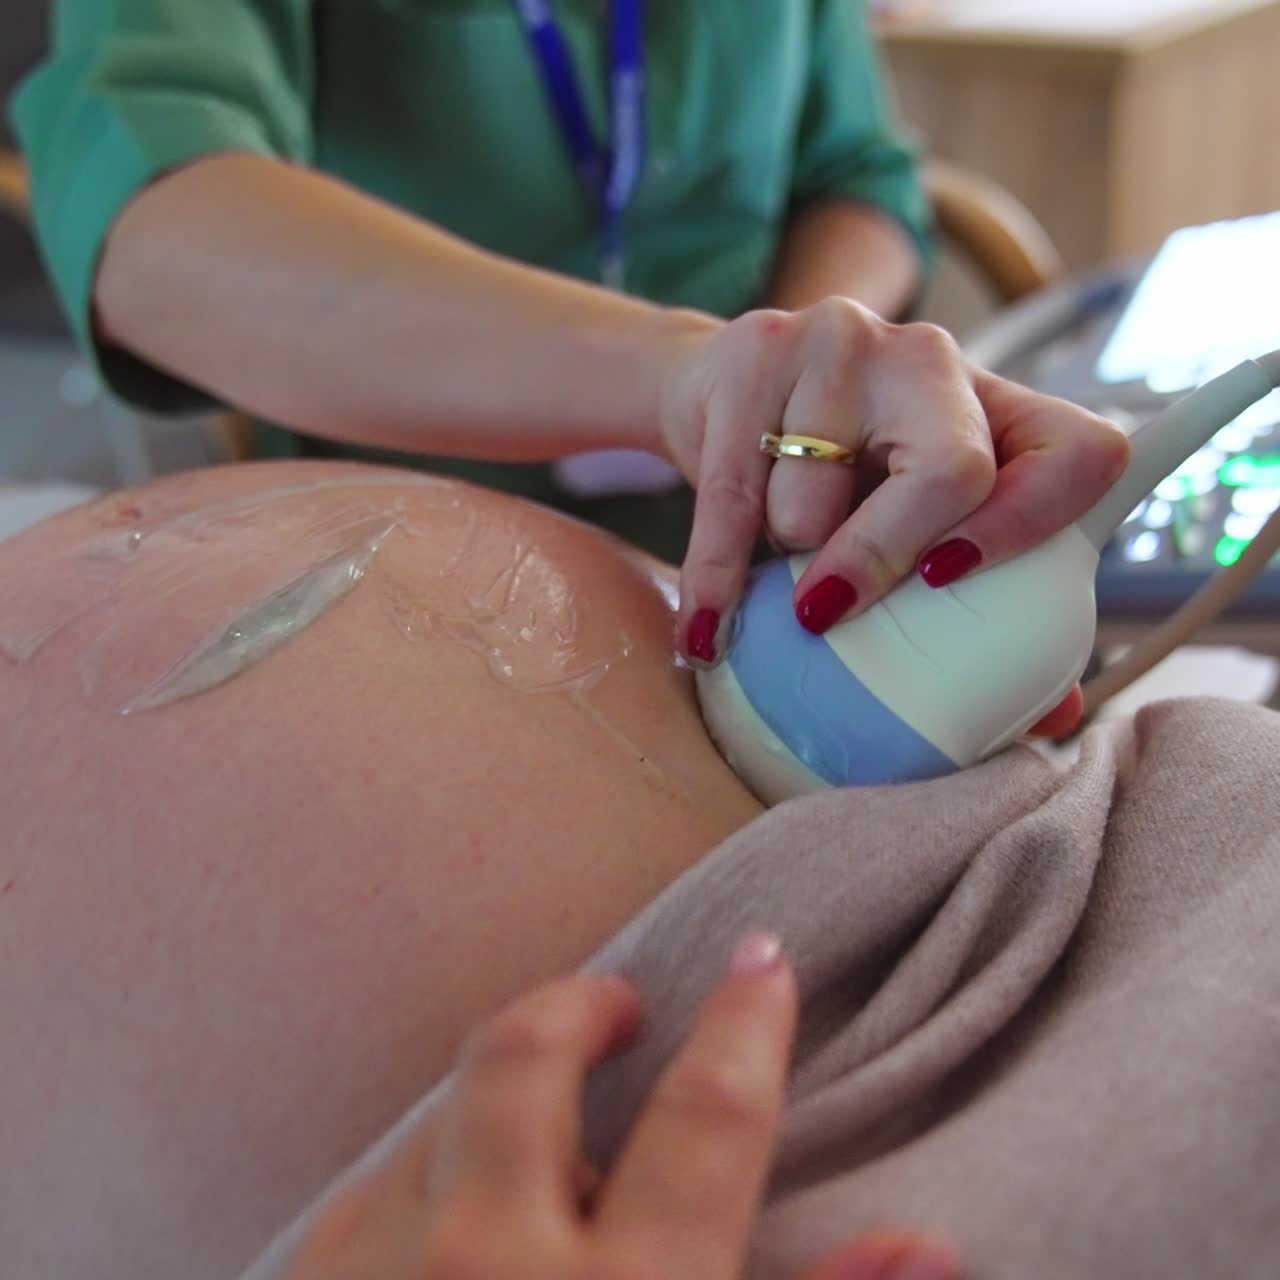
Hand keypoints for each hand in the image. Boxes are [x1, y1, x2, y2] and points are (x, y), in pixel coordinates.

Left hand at [264, 934, 959, 1279]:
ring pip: (442, 1110)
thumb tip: (931, 1247)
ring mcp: (383, 1278)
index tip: (765, 957)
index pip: (706, 1123)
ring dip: (499, 1087)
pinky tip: (453, 1205)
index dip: (748, 1024)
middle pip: (528, 1058)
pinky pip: (371, 1187)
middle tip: (621, 1003)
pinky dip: (426, 1170)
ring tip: (547, 1105)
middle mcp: (489, 1268)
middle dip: (583, 1004)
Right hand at [660, 299, 1128, 671]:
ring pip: (817, 492)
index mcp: (992, 407)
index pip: (1078, 452)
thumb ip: (984, 599)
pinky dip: (718, 580)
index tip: (952, 577)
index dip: (1037, 525)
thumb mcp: (909, 515)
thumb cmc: (836, 472)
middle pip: (951, 474)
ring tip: (774, 550)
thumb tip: (1053, 717)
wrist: (722, 387)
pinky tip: (708, 631)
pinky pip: (734, 497)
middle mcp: (928, 360)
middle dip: (882, 558)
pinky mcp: (757, 353)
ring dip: (787, 548)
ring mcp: (843, 343)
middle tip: (831, 610)